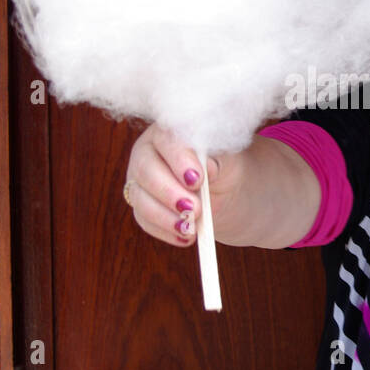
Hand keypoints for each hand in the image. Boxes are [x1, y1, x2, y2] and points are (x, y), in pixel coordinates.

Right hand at [124, 124, 229, 247]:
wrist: (225, 190)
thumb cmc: (225, 167)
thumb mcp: (229, 161)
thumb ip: (218, 160)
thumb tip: (206, 167)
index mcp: (169, 132)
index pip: (166, 140)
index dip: (179, 160)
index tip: (197, 179)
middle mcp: (148, 152)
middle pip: (145, 169)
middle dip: (169, 192)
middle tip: (194, 209)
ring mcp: (140, 180)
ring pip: (140, 198)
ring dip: (165, 216)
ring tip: (190, 228)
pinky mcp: (141, 205)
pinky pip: (144, 220)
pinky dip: (165, 231)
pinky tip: (185, 237)